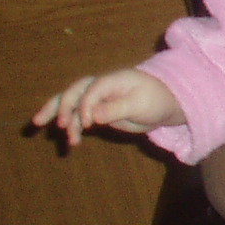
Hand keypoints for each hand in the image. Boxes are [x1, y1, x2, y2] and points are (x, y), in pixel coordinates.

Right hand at [33, 68, 182, 148]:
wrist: (163, 104)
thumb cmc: (155, 99)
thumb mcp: (140, 104)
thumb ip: (116, 109)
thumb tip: (93, 116)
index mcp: (112, 80)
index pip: (92, 90)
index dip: (86, 106)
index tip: (88, 124)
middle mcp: (100, 87)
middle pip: (74, 92)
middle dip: (63, 107)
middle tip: (61, 125)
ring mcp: (96, 99)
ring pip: (71, 104)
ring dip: (63, 119)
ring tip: (66, 141)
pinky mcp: (96, 111)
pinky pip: (78, 117)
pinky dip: (72, 128)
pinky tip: (71, 143)